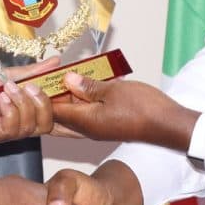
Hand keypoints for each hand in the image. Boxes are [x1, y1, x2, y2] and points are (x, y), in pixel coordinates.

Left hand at [0, 60, 59, 140]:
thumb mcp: (3, 73)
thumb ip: (31, 71)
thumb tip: (56, 61)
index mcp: (24, 109)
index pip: (53, 113)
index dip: (63, 103)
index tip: (65, 83)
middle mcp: (18, 122)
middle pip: (47, 124)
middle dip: (44, 102)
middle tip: (28, 86)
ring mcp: (5, 130)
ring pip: (31, 127)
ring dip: (24, 104)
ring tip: (7, 88)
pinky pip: (11, 129)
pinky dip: (11, 112)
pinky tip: (1, 98)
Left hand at [50, 74, 200, 150]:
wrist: (167, 124)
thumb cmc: (144, 108)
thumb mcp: (113, 90)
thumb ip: (88, 86)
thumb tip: (67, 80)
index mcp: (85, 122)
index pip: (53, 112)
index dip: (43, 97)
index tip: (36, 80)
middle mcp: (88, 128)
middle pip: (60, 115)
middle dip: (52, 98)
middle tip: (48, 77)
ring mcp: (97, 127)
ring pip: (74, 112)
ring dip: (68, 96)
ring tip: (65, 75)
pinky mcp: (106, 123)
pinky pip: (87, 112)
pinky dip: (82, 99)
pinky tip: (85, 82)